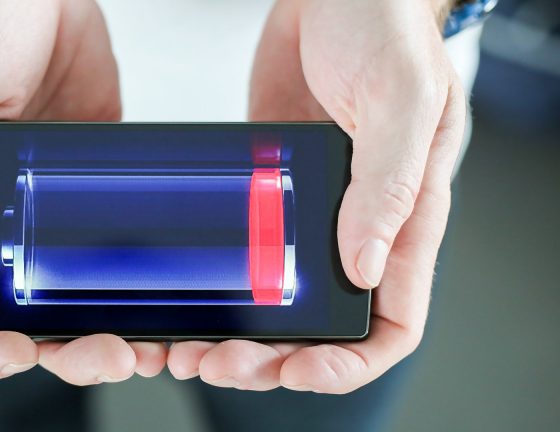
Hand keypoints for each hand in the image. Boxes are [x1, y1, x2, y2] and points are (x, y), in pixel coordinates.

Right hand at [0, 0, 165, 381]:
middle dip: (68, 349)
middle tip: (113, 353)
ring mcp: (51, 209)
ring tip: (154, 338)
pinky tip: (172, 285)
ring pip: (79, 294)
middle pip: (27, 318)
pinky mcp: (96, 187)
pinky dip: (142, 278)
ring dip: (114, 326)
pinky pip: (119, 244)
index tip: (18, 356)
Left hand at [168, 0, 465, 392]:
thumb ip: (388, 184)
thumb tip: (364, 267)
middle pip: (325, 324)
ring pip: (282, 299)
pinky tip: (193, 290)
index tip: (304, 373)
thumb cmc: (385, 29)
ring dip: (242, 331)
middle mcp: (358, 222)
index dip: (354, 362)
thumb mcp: (402, 100)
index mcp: (405, 214)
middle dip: (277, 357)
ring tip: (195, 344)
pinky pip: (251, 253)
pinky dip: (225, 283)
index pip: (394, 319)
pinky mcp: (274, 189)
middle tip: (226, 362)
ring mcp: (313, 210)